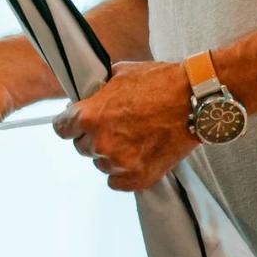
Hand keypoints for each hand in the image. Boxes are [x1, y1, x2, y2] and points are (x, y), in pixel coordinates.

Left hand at [53, 60, 196, 191]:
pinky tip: (135, 155)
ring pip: (101, 163)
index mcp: (90, 116)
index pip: (61, 128)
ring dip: (109, 154)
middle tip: (112, 125)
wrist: (195, 100)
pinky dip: (122, 172)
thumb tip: (88, 96)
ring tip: (130, 137)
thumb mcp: (119, 74)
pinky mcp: (140, 178)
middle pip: (82, 146)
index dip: (68, 123)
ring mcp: (121, 163)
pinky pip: (116, 182)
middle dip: (92, 136)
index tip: (74, 123)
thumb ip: (98, 91)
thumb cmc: (158, 82)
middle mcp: (101, 142)